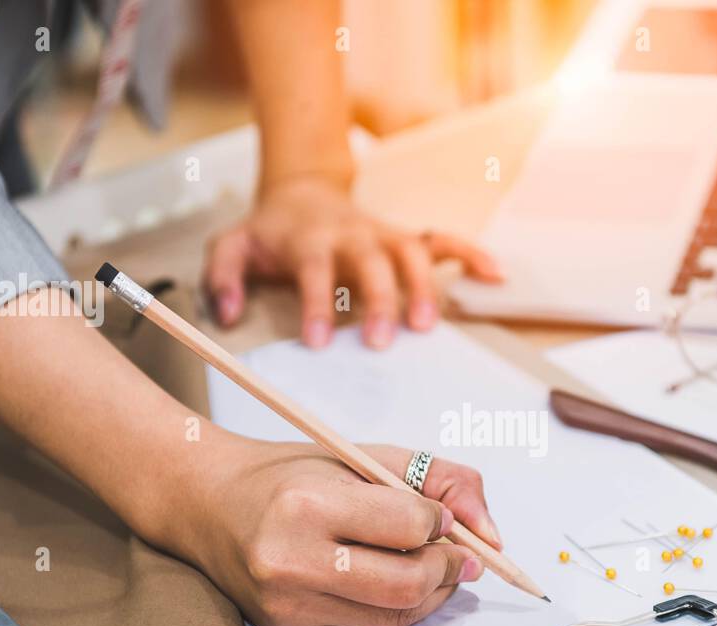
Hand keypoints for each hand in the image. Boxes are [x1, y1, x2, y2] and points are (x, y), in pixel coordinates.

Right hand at [188, 436, 501, 625]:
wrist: (210, 507)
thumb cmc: (291, 477)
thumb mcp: (363, 456)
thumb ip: (439, 480)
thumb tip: (492, 535)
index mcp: (308, 505)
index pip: (411, 526)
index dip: (442, 523)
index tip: (442, 517)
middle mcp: (292, 561)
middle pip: (408, 584)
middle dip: (447, 568)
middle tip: (455, 554)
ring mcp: (288, 605)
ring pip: (395, 616)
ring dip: (430, 593)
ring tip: (428, 567)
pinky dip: (396, 611)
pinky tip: (390, 584)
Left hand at [204, 176, 501, 349]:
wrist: (302, 191)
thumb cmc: (270, 232)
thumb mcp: (231, 247)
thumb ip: (222, 278)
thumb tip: (227, 316)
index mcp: (310, 239)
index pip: (314, 270)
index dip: (317, 305)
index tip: (320, 343)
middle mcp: (352, 234)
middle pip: (371, 262)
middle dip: (379, 300)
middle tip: (381, 343)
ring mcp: (383, 234)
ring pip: (411, 253)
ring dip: (422, 287)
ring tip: (426, 326)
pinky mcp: (405, 237)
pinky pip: (444, 241)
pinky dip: (471, 254)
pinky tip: (494, 275)